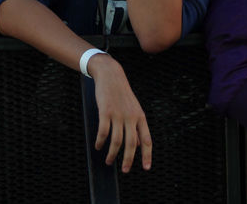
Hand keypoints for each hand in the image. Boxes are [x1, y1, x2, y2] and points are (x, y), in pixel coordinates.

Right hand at [89, 53, 151, 171]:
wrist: (111, 75)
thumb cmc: (122, 94)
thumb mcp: (134, 109)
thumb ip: (136, 126)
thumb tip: (137, 146)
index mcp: (140, 117)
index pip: (146, 140)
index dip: (147, 155)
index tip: (146, 168)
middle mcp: (131, 117)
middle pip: (131, 144)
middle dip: (128, 160)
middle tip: (125, 170)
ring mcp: (118, 114)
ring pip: (117, 141)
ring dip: (112, 154)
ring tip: (108, 161)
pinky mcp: (106, 112)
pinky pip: (103, 132)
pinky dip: (101, 142)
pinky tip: (98, 146)